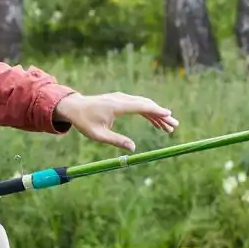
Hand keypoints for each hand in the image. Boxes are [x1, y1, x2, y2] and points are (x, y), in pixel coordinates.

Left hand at [54, 92, 178, 150]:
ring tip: (169, 128)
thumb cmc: (84, 122)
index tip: (169, 115)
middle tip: (174, 126)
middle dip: (161, 115)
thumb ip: (116, 141)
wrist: (74, 107)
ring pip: (144, 105)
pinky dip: (148, 113)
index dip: (156, 111)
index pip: (141, 107)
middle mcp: (121, 99)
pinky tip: (156, 123)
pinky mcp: (121, 100)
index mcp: (117, 106)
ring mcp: (121, 98)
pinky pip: (138, 106)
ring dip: (157, 115)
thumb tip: (133, 149)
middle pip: (146, 105)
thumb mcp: (98, 135)